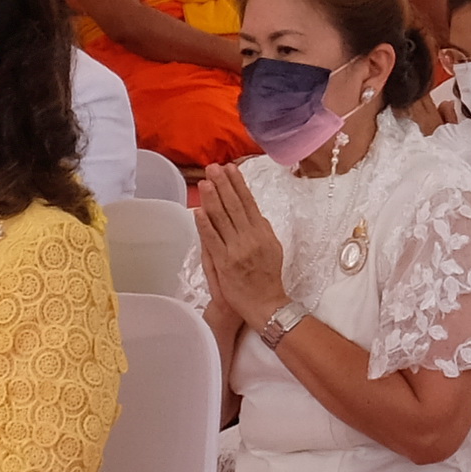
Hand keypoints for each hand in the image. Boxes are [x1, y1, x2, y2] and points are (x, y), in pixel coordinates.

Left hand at [188, 162, 289, 313]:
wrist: (265, 304)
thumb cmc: (268, 276)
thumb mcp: (273, 247)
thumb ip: (262, 228)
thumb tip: (252, 211)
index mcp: (263, 232)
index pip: (249, 202)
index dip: (238, 184)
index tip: (230, 169)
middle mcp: (250, 237)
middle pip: (234, 206)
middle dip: (223, 185)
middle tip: (213, 167)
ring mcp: (236, 249)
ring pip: (222, 219)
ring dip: (212, 199)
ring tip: (205, 182)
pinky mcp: (224, 262)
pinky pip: (212, 240)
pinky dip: (205, 225)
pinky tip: (198, 211)